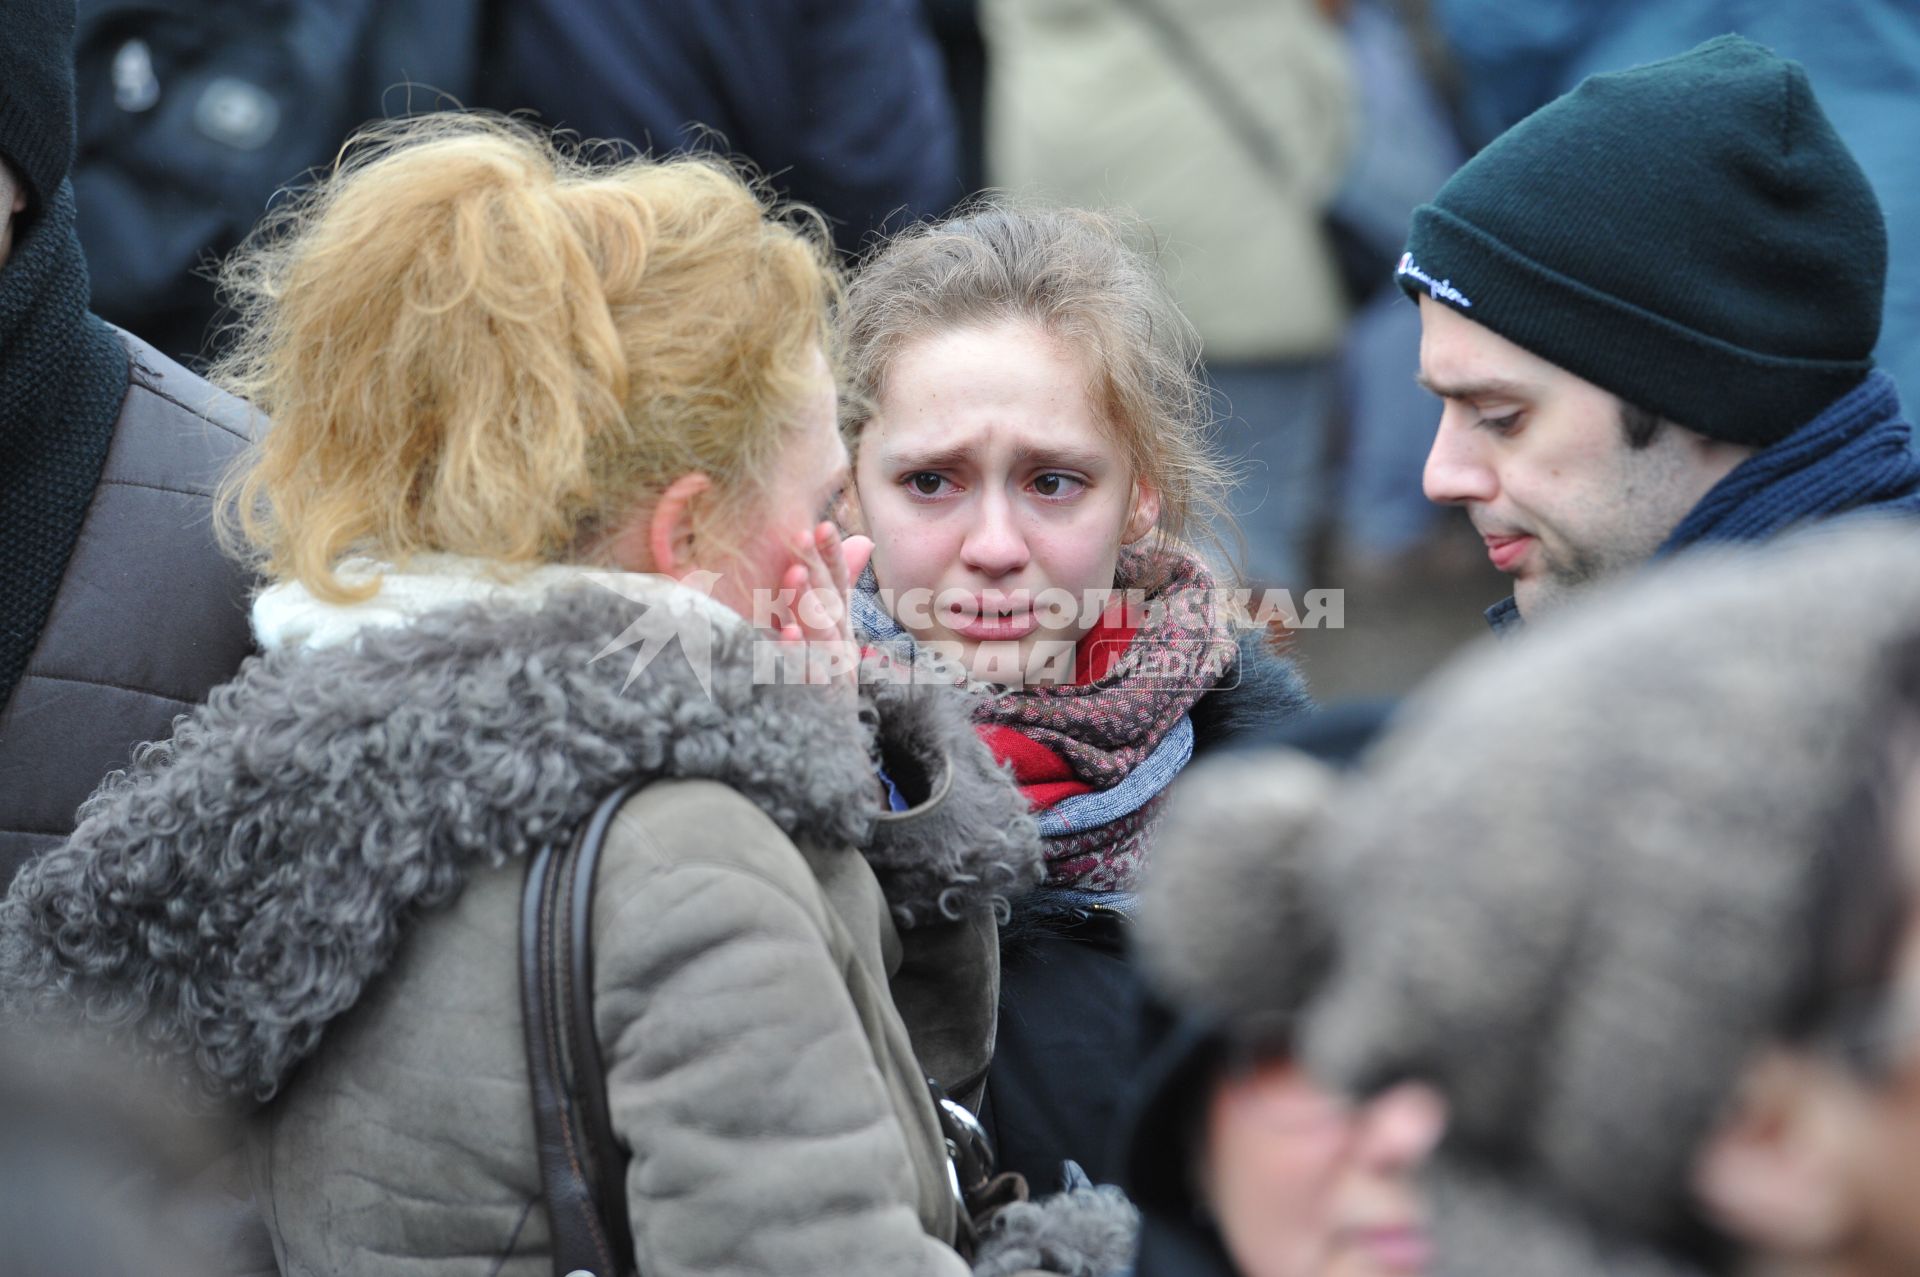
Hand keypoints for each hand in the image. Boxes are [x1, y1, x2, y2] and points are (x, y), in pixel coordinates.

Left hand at [775, 521, 873, 687]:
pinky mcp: (821, 700)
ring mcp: (833, 673)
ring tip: (794, 577)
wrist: (828, 747)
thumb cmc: (826, 679)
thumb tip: (864, 540)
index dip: (832, 554)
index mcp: (842, 625)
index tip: (821, 524)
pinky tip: (785, 635)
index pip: (840, 582)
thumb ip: (842, 584)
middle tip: (800, 537)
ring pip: (823, 635)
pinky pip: (808, 675)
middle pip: (831, 602)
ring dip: (808, 605)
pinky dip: (797, 655)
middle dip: (816, 569)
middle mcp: (842, 645)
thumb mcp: (833, 628)